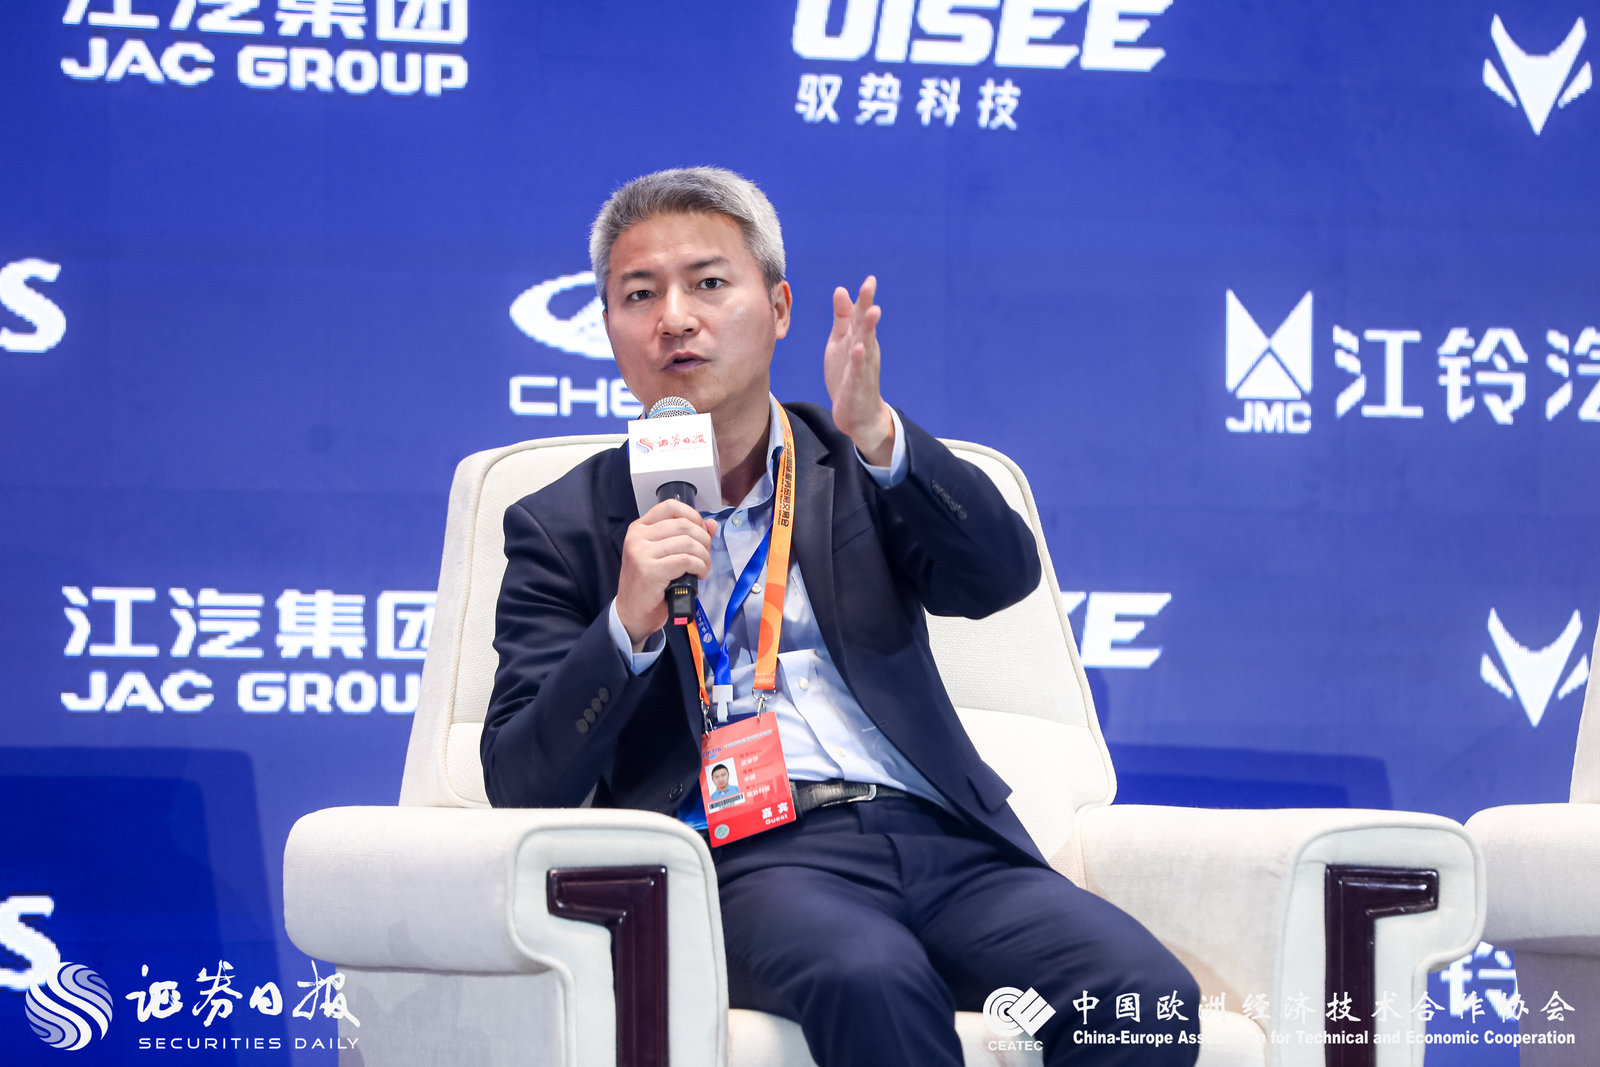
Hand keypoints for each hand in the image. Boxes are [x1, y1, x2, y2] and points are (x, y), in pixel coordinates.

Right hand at [616, 499, 716, 647]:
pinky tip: (699, 575)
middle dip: (703, 540)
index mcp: (639, 528)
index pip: (670, 506)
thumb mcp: (665, 556)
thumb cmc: (648, 586)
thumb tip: (711, 524)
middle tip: (705, 555)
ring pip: (687, 542)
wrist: (632, 614)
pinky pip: (686, 560)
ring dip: (704, 556)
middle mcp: (637, 537)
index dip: (693, 515)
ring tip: (703, 568)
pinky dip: (699, 566)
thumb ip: (686, 537)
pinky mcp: (650, 570)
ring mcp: (641, 553)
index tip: (701, 531)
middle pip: (684, 525)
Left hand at [824, 275, 894, 465]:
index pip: (861, 315)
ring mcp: (862, 368)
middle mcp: (864, 350)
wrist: (856, 414)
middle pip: (866, 325)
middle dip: (868, 306)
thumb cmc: (848, 375)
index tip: (870, 279)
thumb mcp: (841, 342)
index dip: (864, 298)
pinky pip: (859, 371)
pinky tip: (858, 348)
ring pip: (866, 345)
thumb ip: (842, 318)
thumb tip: (841, 289)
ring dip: (869, 329)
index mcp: (859, 339)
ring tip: (872, 312)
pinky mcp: (857, 385)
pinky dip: (859, 359)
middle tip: (870, 286)